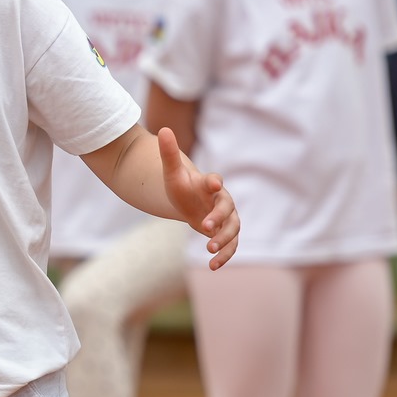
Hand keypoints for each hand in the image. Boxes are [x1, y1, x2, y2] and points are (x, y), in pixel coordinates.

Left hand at [158, 126, 238, 269]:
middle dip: (219, 217)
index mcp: (209, 185)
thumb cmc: (182, 187)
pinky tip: (212, 266)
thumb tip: (163, 130)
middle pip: (228, 208)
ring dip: (224, 240)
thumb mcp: (172, 173)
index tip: (214, 183)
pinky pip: (231, 245)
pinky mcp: (226, 233)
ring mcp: (226, 218)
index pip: (214, 182)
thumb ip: (169, 154)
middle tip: (204, 226)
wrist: (189, 202)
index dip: (215, 182)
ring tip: (209, 249)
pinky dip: (225, 255)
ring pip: (233, 229)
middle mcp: (222, 201)